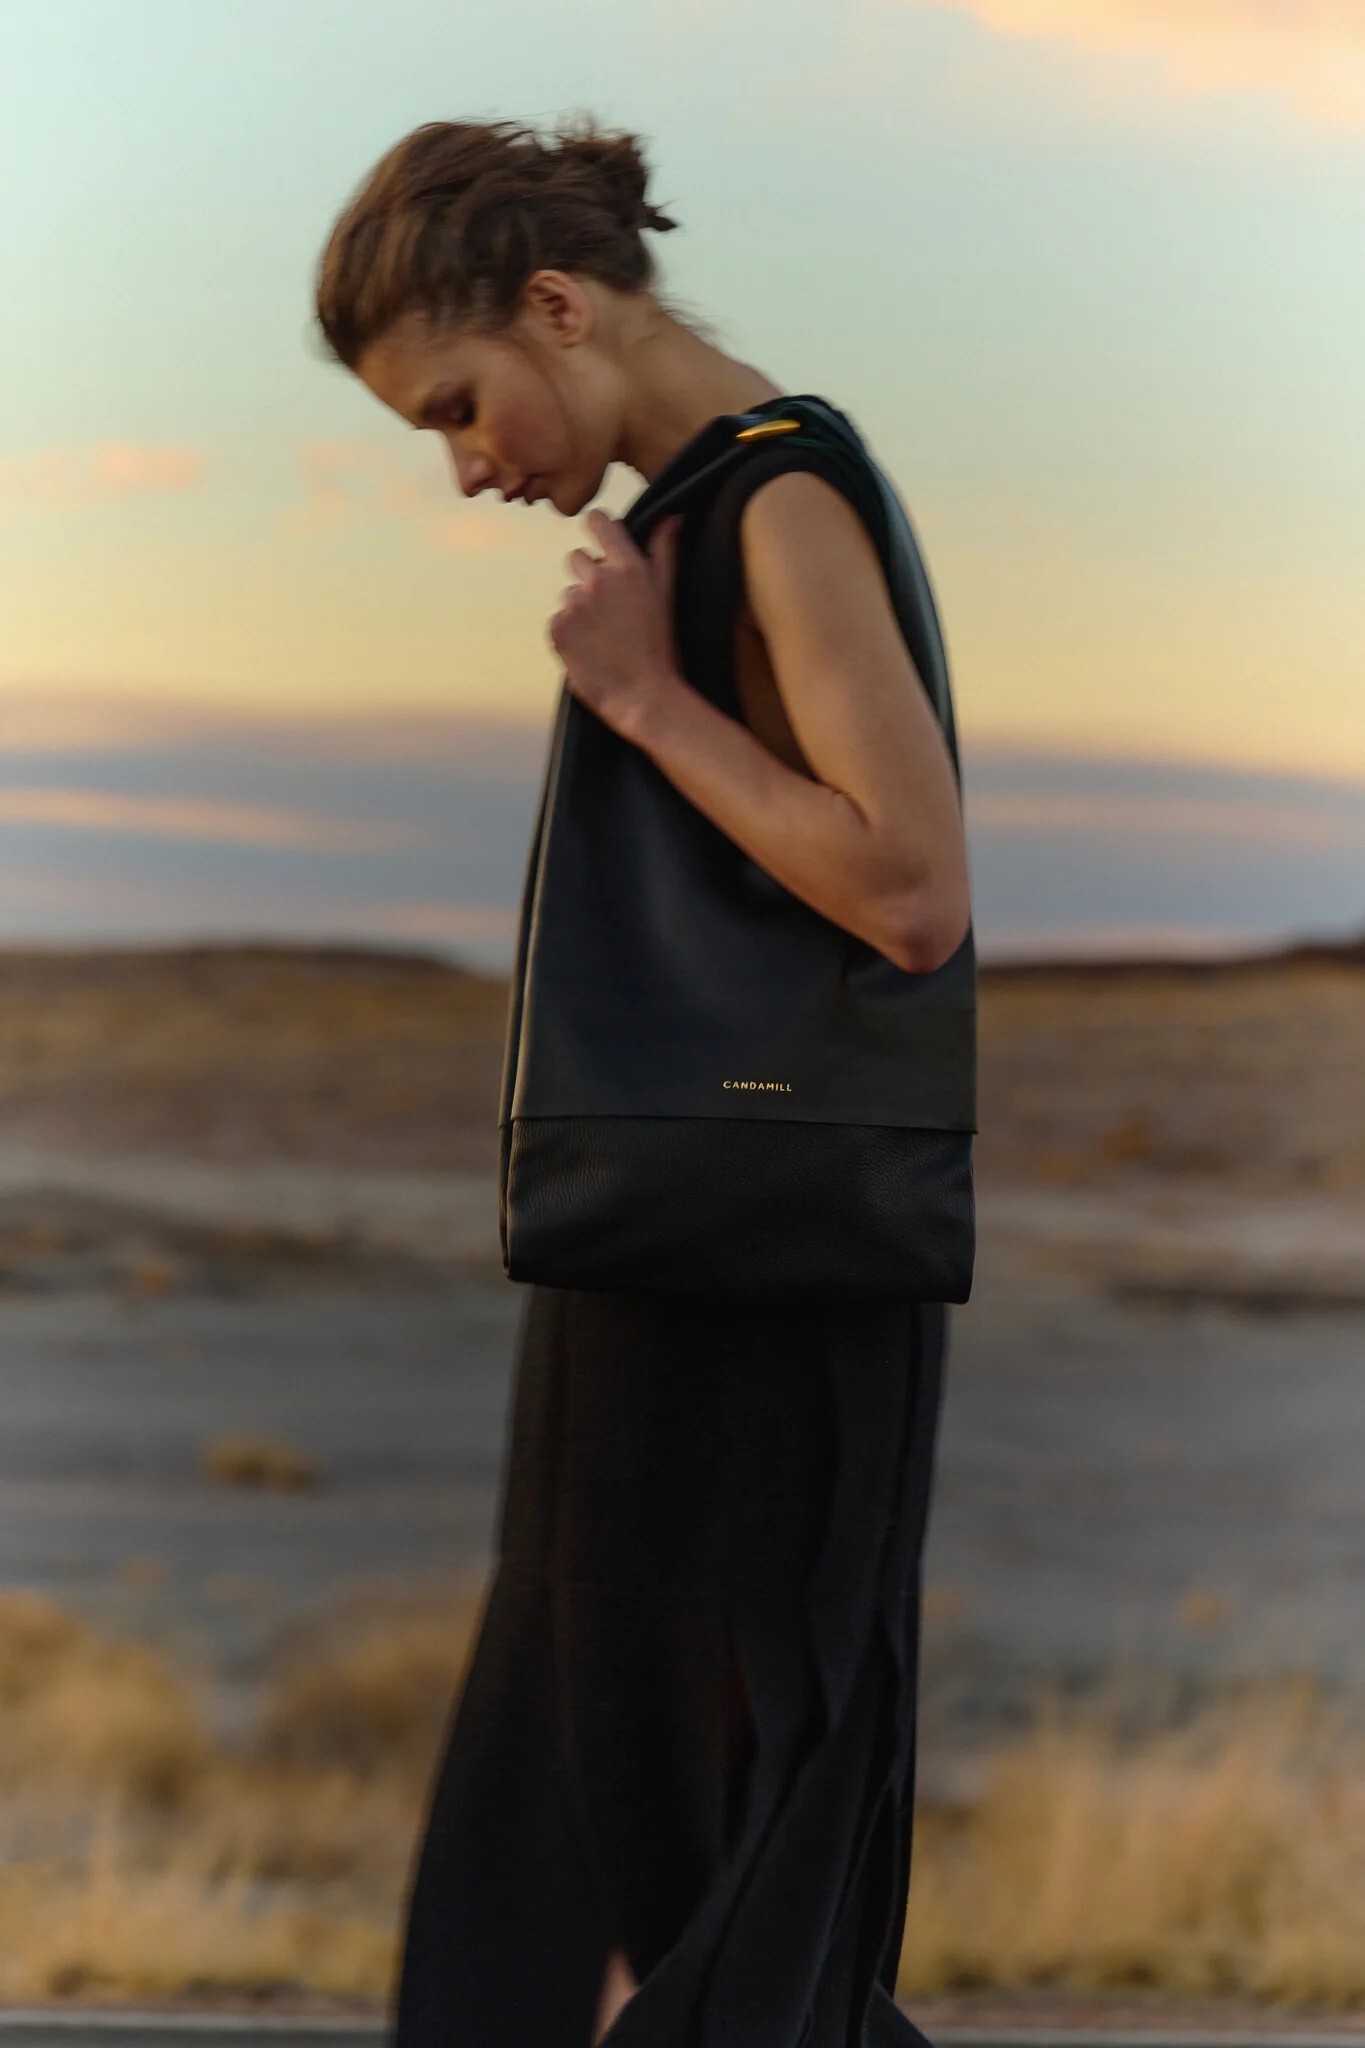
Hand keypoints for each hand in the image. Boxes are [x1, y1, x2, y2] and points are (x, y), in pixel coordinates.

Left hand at [548, 509, 685, 743]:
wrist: (644, 696)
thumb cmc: (659, 648)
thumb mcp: (667, 595)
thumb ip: (664, 552)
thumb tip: (672, 517)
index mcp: (628, 566)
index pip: (600, 522)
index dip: (598, 527)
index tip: (599, 534)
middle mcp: (598, 579)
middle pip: (577, 558)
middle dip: (590, 578)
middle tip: (611, 611)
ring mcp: (575, 603)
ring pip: (568, 595)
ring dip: (580, 611)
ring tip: (603, 637)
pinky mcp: (558, 627)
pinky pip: (558, 620)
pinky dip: (569, 634)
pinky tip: (590, 649)